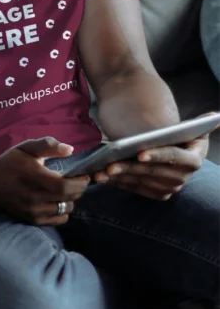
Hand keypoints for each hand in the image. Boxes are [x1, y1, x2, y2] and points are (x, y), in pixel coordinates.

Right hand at [0, 136, 89, 225]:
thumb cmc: (10, 163)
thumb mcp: (26, 148)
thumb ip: (48, 145)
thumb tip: (70, 150)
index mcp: (36, 178)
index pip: (67, 186)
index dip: (81, 182)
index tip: (83, 175)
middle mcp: (36, 197)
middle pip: (70, 198)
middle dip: (78, 189)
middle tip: (75, 181)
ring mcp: (34, 211)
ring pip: (66, 209)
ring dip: (70, 200)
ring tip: (64, 191)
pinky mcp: (33, 220)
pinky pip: (58, 220)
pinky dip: (62, 211)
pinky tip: (56, 201)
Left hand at [93, 134, 209, 199]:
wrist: (162, 140)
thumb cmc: (172, 130)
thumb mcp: (185, 125)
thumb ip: (198, 123)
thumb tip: (215, 116)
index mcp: (195, 157)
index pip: (175, 157)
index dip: (158, 155)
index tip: (140, 153)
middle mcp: (183, 175)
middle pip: (153, 172)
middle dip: (130, 169)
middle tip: (109, 164)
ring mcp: (169, 186)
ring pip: (141, 181)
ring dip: (119, 177)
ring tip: (100, 171)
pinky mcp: (155, 192)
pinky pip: (134, 188)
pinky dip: (117, 182)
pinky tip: (101, 177)